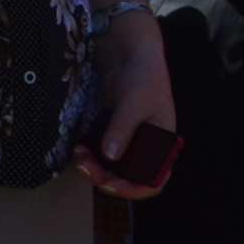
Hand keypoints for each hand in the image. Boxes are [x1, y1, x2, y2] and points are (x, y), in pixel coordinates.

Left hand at [73, 7, 174, 199]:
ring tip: (79, 157)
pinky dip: (92, 155)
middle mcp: (149, 149)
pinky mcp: (115, 133)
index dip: (133, 190)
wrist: (130, 53)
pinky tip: (79, 148)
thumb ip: (122, 129)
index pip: (154, 181)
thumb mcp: (133, 103)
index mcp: (164, 146)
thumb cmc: (143, 76)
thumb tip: (110, 156)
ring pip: (113, 168)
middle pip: (129, 178)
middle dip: (106, 179)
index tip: (111, 185)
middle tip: (85, 168)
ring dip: (95, 168)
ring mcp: (130, 142)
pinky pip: (103, 153)